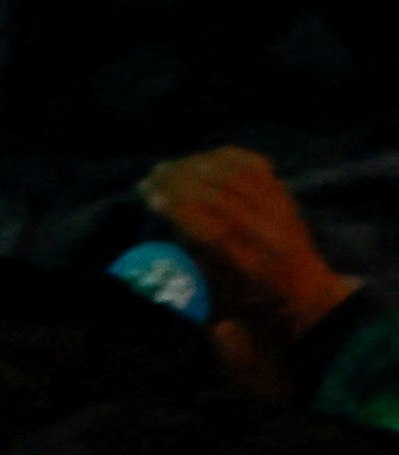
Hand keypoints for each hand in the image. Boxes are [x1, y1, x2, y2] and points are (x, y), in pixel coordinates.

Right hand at [145, 145, 359, 336]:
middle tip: (150, 178)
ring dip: (196, 165)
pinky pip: (254, 165)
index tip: (151, 199)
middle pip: (223, 197)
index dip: (181, 211)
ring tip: (167, 167)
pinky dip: (224, 156)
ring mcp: (281, 210)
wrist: (304, 287)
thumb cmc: (250, 297)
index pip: (215, 231)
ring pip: (237, 175)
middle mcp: (272, 234)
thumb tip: (159, 229)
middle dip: (180, 182)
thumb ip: (192, 262)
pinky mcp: (284, 194)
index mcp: (252, 265)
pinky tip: (199, 159)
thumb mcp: (218, 294)